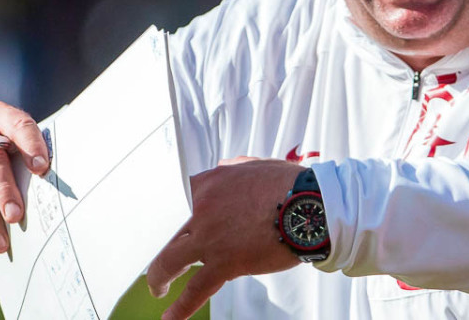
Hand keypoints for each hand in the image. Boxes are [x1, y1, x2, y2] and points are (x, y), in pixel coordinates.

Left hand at [147, 157, 306, 319]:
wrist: (310, 206)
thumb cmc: (290, 184)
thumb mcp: (257, 165)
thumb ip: (235, 168)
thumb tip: (226, 169)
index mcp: (211, 183)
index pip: (185, 196)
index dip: (184, 210)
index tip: (186, 220)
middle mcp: (203, 208)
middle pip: (169, 232)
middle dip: (161, 247)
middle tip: (162, 259)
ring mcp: (210, 238)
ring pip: (170, 262)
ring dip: (160, 278)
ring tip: (158, 289)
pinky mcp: (224, 264)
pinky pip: (195, 290)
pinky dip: (180, 308)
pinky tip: (171, 318)